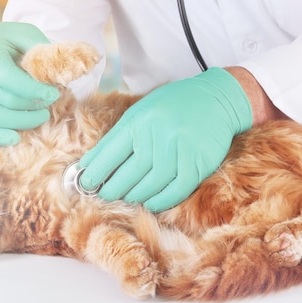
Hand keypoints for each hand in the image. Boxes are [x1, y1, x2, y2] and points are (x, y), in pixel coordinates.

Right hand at [0, 22, 59, 144]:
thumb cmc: (13, 40)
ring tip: (41, 116)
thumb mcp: (29, 35)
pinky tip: (17, 137)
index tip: (54, 94)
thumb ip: (42, 53)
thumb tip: (61, 74)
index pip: (8, 78)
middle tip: (50, 104)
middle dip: (32, 107)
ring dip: (21, 122)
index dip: (33, 90)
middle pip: (3, 100)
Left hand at [78, 67, 252, 211]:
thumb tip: (90, 163)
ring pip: (150, 185)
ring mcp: (179, 150)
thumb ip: (118, 137)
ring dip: (135, 196)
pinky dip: (160, 201)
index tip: (85, 184)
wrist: (217, 100)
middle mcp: (158, 135)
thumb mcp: (141, 112)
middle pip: (128, 173)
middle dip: (112, 189)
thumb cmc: (174, 106)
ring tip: (126, 199)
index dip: (94, 172)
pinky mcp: (198, 164)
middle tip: (105, 196)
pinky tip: (150, 203)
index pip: (109, 153)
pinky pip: (175, 191)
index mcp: (139, 120)